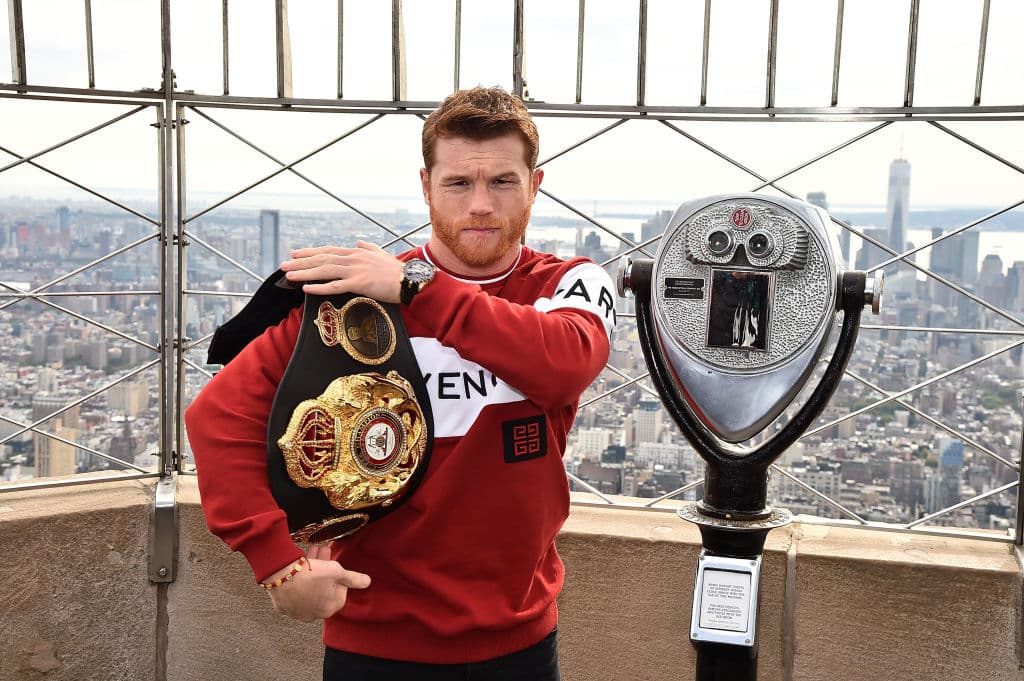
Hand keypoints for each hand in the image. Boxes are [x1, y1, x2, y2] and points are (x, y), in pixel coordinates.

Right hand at [266, 544, 370, 621]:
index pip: (340, 594)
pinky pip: (293, 592)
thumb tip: (367, 582)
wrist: (281, 575)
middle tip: (323, 554)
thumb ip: (353, 578)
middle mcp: (313, 615)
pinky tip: (298, 566)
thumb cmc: (311, 574)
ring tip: (312, 552)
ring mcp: (297, 612)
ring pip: (308, 590)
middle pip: (323, 590)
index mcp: (329, 609)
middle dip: (325, 572)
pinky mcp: (283, 606)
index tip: (335, 567)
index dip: (339, 578)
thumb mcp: (337, 572)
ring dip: (312, 572)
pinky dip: (297, 581)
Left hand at [280, 241, 403, 302]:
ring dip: (304, 273)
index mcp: (356, 252)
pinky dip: (319, 287)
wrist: (410, 280)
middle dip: (300, 262)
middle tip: (283, 266)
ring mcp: (355, 271)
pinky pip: (335, 286)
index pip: (328, 251)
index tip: (295, 255)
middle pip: (321, 259)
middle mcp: (352, 259)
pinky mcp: (359, 283)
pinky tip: (306, 288)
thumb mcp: (381, 254)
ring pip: (324, 271)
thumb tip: (358, 241)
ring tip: (289, 276)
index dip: (310, 253)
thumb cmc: (397, 271)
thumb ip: (368, 247)